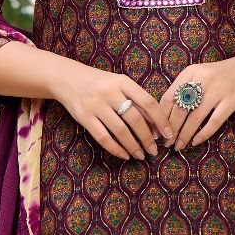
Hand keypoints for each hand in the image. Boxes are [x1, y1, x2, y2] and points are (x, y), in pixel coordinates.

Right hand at [54, 60, 174, 160]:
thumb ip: (135, 99)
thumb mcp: (118, 83)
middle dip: (148, 138)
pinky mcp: (84, 117)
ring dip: (134, 146)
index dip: (161, 120)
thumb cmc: (99, 83)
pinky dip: (116, 149)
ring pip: (120, 131)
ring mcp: (96, 105)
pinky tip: (124, 155)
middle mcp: (110, 92)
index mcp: (123, 82)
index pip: (148, 102)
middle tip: (154, 150)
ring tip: (141, 155)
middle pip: (135, 119)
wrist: (66, 78)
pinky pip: (103, 137)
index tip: (168, 134)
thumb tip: (156, 125)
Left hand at [162, 51, 234, 151]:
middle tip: (167, 143)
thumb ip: (184, 89)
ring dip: (185, 135)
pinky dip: (203, 134)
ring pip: (195, 118)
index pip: (169, 98)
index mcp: (190, 72)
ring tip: (179, 146)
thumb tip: (164, 116)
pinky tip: (196, 142)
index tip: (157, 131)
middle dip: (171, 130)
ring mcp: (218, 90)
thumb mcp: (200, 75)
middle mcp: (202, 79)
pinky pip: (214, 122)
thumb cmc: (221, 75)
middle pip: (180, 110)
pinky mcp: (231, 100)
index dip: (160, 117)